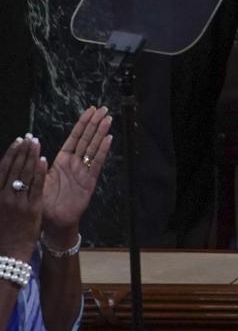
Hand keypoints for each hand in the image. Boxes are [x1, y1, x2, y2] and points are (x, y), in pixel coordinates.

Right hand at [0, 135, 45, 260]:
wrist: (7, 254)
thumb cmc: (0, 232)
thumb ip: (0, 191)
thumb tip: (3, 175)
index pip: (3, 170)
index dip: (11, 154)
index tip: (17, 141)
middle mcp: (4, 197)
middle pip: (15, 168)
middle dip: (23, 151)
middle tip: (29, 137)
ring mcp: (18, 202)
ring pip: (26, 174)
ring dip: (32, 156)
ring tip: (36, 143)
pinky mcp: (32, 209)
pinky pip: (37, 186)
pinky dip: (40, 172)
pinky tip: (44, 160)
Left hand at [40, 108, 110, 245]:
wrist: (53, 221)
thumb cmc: (44, 202)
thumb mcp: (39, 181)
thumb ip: (39, 165)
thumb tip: (35, 147)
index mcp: (62, 161)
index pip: (74, 137)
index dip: (82, 123)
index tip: (90, 110)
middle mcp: (75, 163)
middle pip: (87, 139)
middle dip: (95, 123)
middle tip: (104, 109)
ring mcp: (84, 171)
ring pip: (93, 147)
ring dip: (101, 133)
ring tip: (108, 119)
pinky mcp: (90, 181)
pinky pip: (96, 162)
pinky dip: (102, 150)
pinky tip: (108, 139)